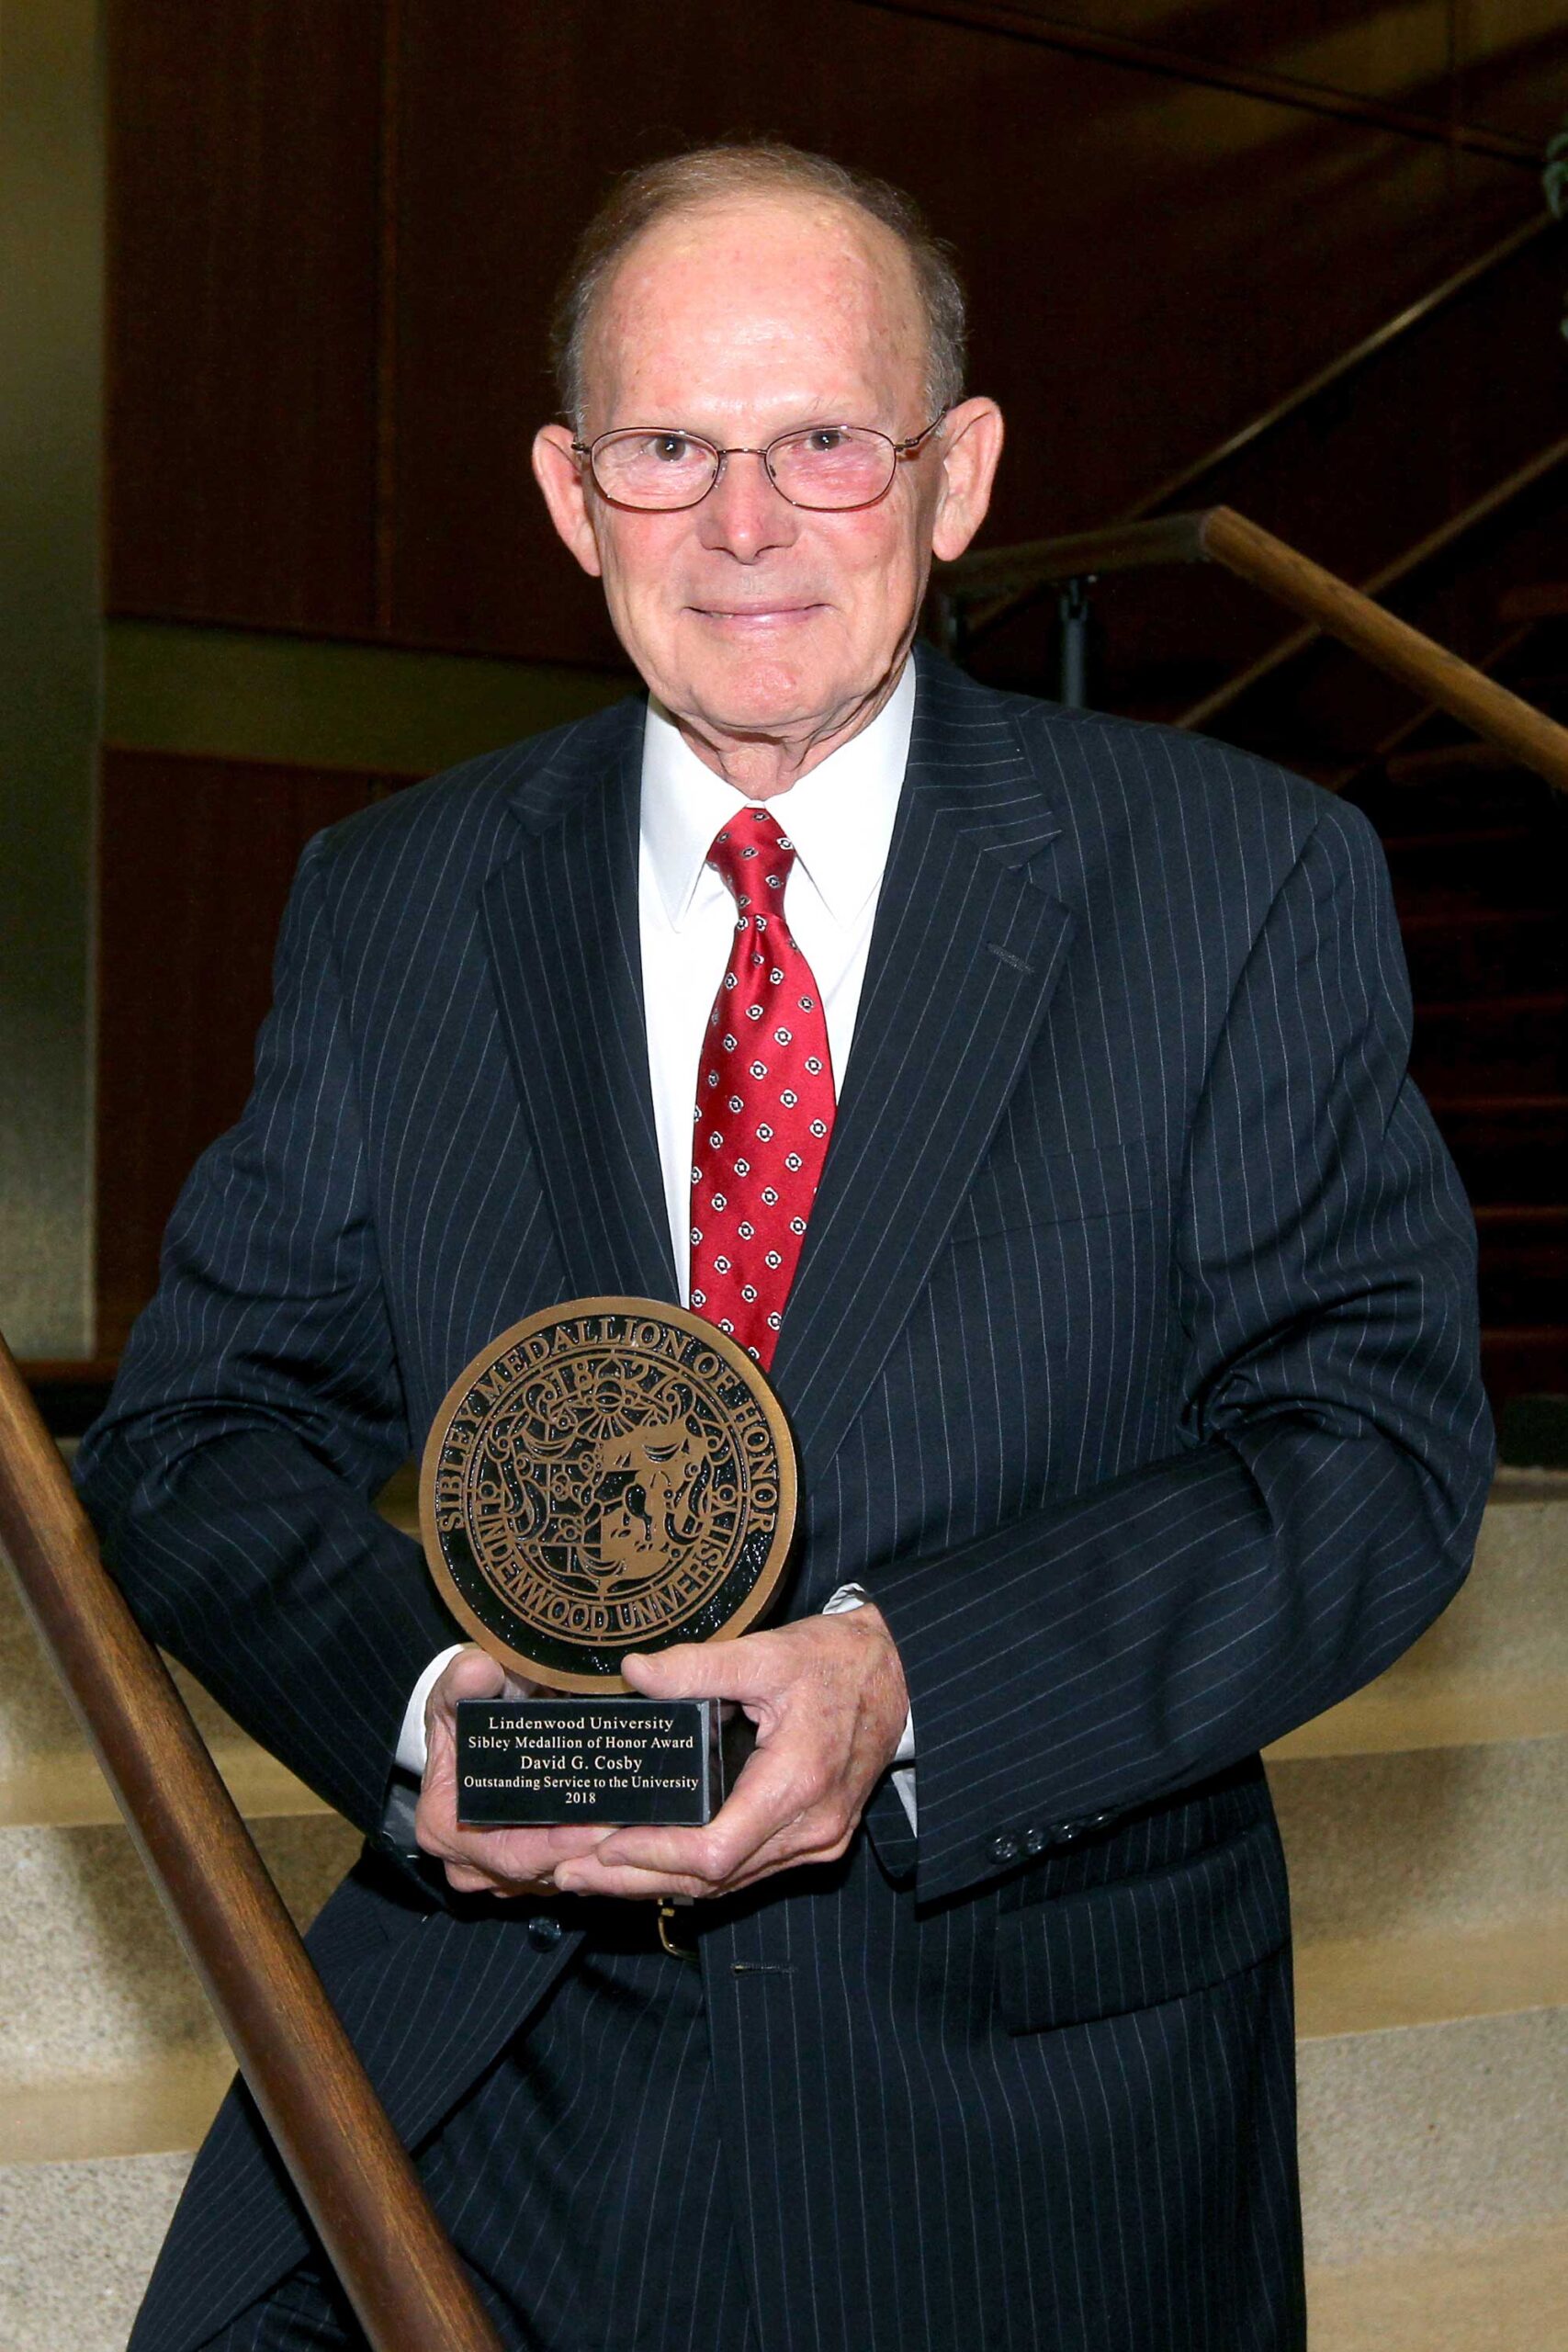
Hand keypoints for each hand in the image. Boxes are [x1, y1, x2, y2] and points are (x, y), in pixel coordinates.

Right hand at [414, 1645, 616, 1896]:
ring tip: (642, 1828)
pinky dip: (595, 1851)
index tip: (602, 1827)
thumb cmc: (459, 1711)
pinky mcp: (529, 1868)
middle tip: (637, 1828)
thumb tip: (480, 1669)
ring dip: (597, 1855)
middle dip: (589, 1852)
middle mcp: (470, 1863)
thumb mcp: (456, 1688)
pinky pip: (567, 1868)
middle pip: (539, 1871)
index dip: (557, 1846)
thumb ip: (465, 1678)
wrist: (467, 1723)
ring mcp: (501, 1872)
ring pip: (557, 1874)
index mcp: (445, 1829)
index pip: (510, 1853)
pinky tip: (630, 1830)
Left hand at [551, 1604, 908, 1902]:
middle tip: (566, 1873)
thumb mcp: (770, 1652)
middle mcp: (809, 1829)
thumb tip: (635, 1672)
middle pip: (712, 1879)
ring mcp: (814, 1843)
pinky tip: (647, 1869)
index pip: (717, 1849)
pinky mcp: (812, 1842)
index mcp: (798, 1784)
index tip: (603, 1847)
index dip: (656, 1856)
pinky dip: (693, 1874)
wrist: (901, 1677)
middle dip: (634, 1881)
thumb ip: (700, 1664)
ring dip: (656, 1883)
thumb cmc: (837, 1663)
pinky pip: (744, 1872)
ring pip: (725, 1883)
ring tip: (587, 1875)